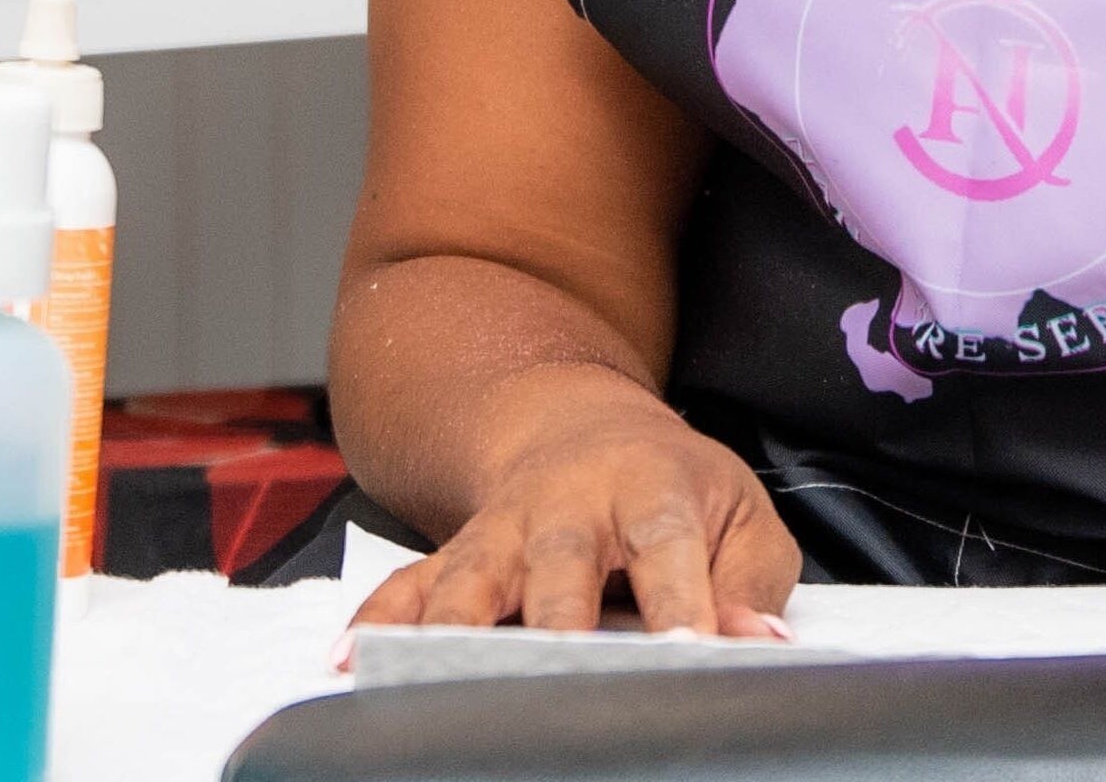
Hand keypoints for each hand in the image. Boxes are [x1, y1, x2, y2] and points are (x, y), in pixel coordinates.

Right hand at [346, 370, 799, 641]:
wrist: (582, 427)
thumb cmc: (672, 485)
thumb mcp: (740, 514)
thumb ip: (751, 581)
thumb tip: (756, 641)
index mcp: (651, 489)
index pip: (670, 548)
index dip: (682, 603)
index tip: (691, 652)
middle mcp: (568, 508)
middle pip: (558, 565)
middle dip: (557, 624)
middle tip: (563, 676)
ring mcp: (503, 532)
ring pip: (472, 580)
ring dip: (457, 630)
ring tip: (438, 678)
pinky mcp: (455, 557)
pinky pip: (407, 589)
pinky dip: (377, 624)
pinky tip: (349, 663)